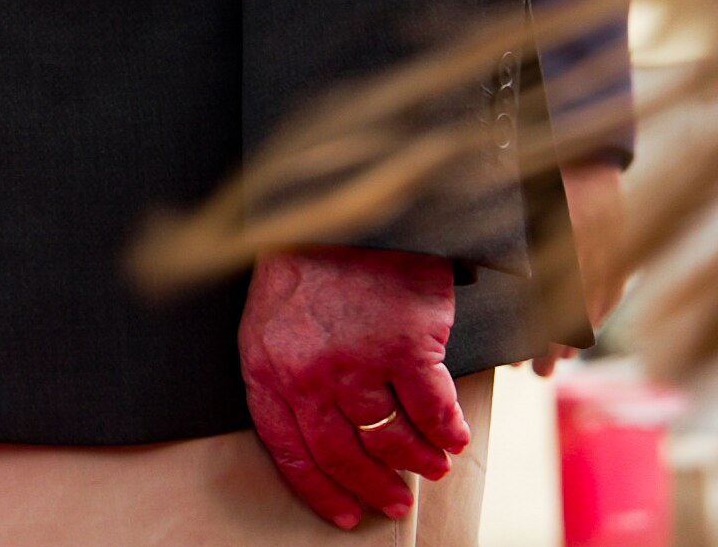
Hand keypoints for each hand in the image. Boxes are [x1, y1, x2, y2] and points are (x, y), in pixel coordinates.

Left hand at [239, 247, 465, 530]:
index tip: (343, 513)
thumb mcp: (270, 318)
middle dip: (372, 488)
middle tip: (394, 501)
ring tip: (431, 465)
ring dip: (415, 462)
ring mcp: (356, 360)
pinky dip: (446, 432)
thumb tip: (313, 436)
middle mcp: (306, 372)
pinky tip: (452, 437)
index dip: (318, 489)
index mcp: (264, 366)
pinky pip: (431, 411)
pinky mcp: (404, 345)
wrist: (344, 203)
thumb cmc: (308, 263)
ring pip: (389, 439)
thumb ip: (283, 374)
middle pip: (341, 454)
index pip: (288, 450)